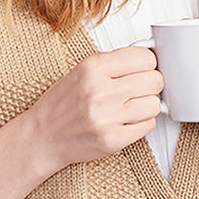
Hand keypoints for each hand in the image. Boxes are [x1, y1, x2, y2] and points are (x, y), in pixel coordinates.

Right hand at [29, 46, 163, 175]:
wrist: (43, 135)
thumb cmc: (62, 104)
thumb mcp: (82, 71)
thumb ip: (114, 63)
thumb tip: (149, 59)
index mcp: (93, 68)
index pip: (145, 57)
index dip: (147, 64)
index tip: (142, 69)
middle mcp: (100, 91)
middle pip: (155, 81)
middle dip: (150, 85)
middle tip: (138, 89)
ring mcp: (107, 117)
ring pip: (155, 104)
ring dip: (147, 106)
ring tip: (130, 107)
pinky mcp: (113, 140)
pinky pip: (148, 125)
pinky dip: (141, 123)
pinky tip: (126, 120)